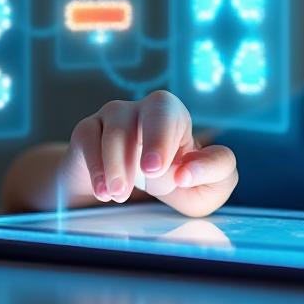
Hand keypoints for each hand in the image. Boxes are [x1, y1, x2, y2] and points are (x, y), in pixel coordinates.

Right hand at [61, 90, 237, 216]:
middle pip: (157, 108)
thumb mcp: (204, 186)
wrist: (121, 192)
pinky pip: (88, 139)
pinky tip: (104, 192)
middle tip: (153, 172)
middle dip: (157, 139)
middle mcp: (146, 109)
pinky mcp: (87, 131)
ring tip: (121, 195)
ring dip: (120, 165)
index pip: (179, 120)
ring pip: (118, 130)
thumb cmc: (171, 180)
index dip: (175, 144)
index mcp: (176, 116)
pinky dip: (95, 167)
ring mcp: (114, 116)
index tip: (180, 177)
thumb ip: (216, 173)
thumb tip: (188, 170)